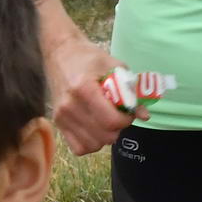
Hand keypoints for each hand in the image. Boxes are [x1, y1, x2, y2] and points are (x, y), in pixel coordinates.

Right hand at [48, 34, 137, 155]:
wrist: (60, 53)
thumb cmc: (89, 58)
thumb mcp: (115, 66)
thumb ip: (131, 91)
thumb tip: (144, 116)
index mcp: (85, 89)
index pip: (111, 120)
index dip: (126, 120)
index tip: (129, 112)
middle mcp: (70, 106)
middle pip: (103, 136)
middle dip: (118, 128)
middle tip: (120, 116)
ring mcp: (61, 117)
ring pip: (92, 145)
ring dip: (105, 137)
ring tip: (107, 122)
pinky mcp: (57, 123)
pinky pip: (79, 148)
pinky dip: (91, 143)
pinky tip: (95, 129)